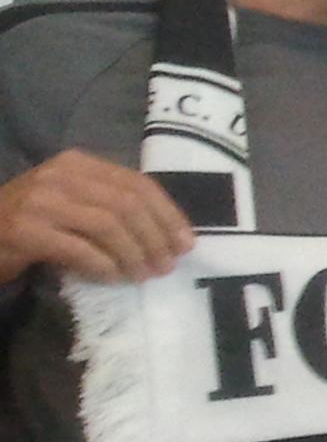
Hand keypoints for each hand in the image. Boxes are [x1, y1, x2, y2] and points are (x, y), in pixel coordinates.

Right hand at [0, 151, 194, 284]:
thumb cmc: (34, 222)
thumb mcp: (75, 204)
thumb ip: (113, 207)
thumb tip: (171, 236)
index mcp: (78, 163)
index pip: (137, 184)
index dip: (168, 215)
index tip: (186, 244)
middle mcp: (60, 174)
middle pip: (127, 205)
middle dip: (155, 239)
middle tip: (166, 266)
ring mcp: (40, 201)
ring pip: (108, 226)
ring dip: (134, 255)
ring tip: (144, 275)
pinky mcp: (25, 231)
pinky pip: (80, 250)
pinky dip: (104, 267)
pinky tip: (115, 278)